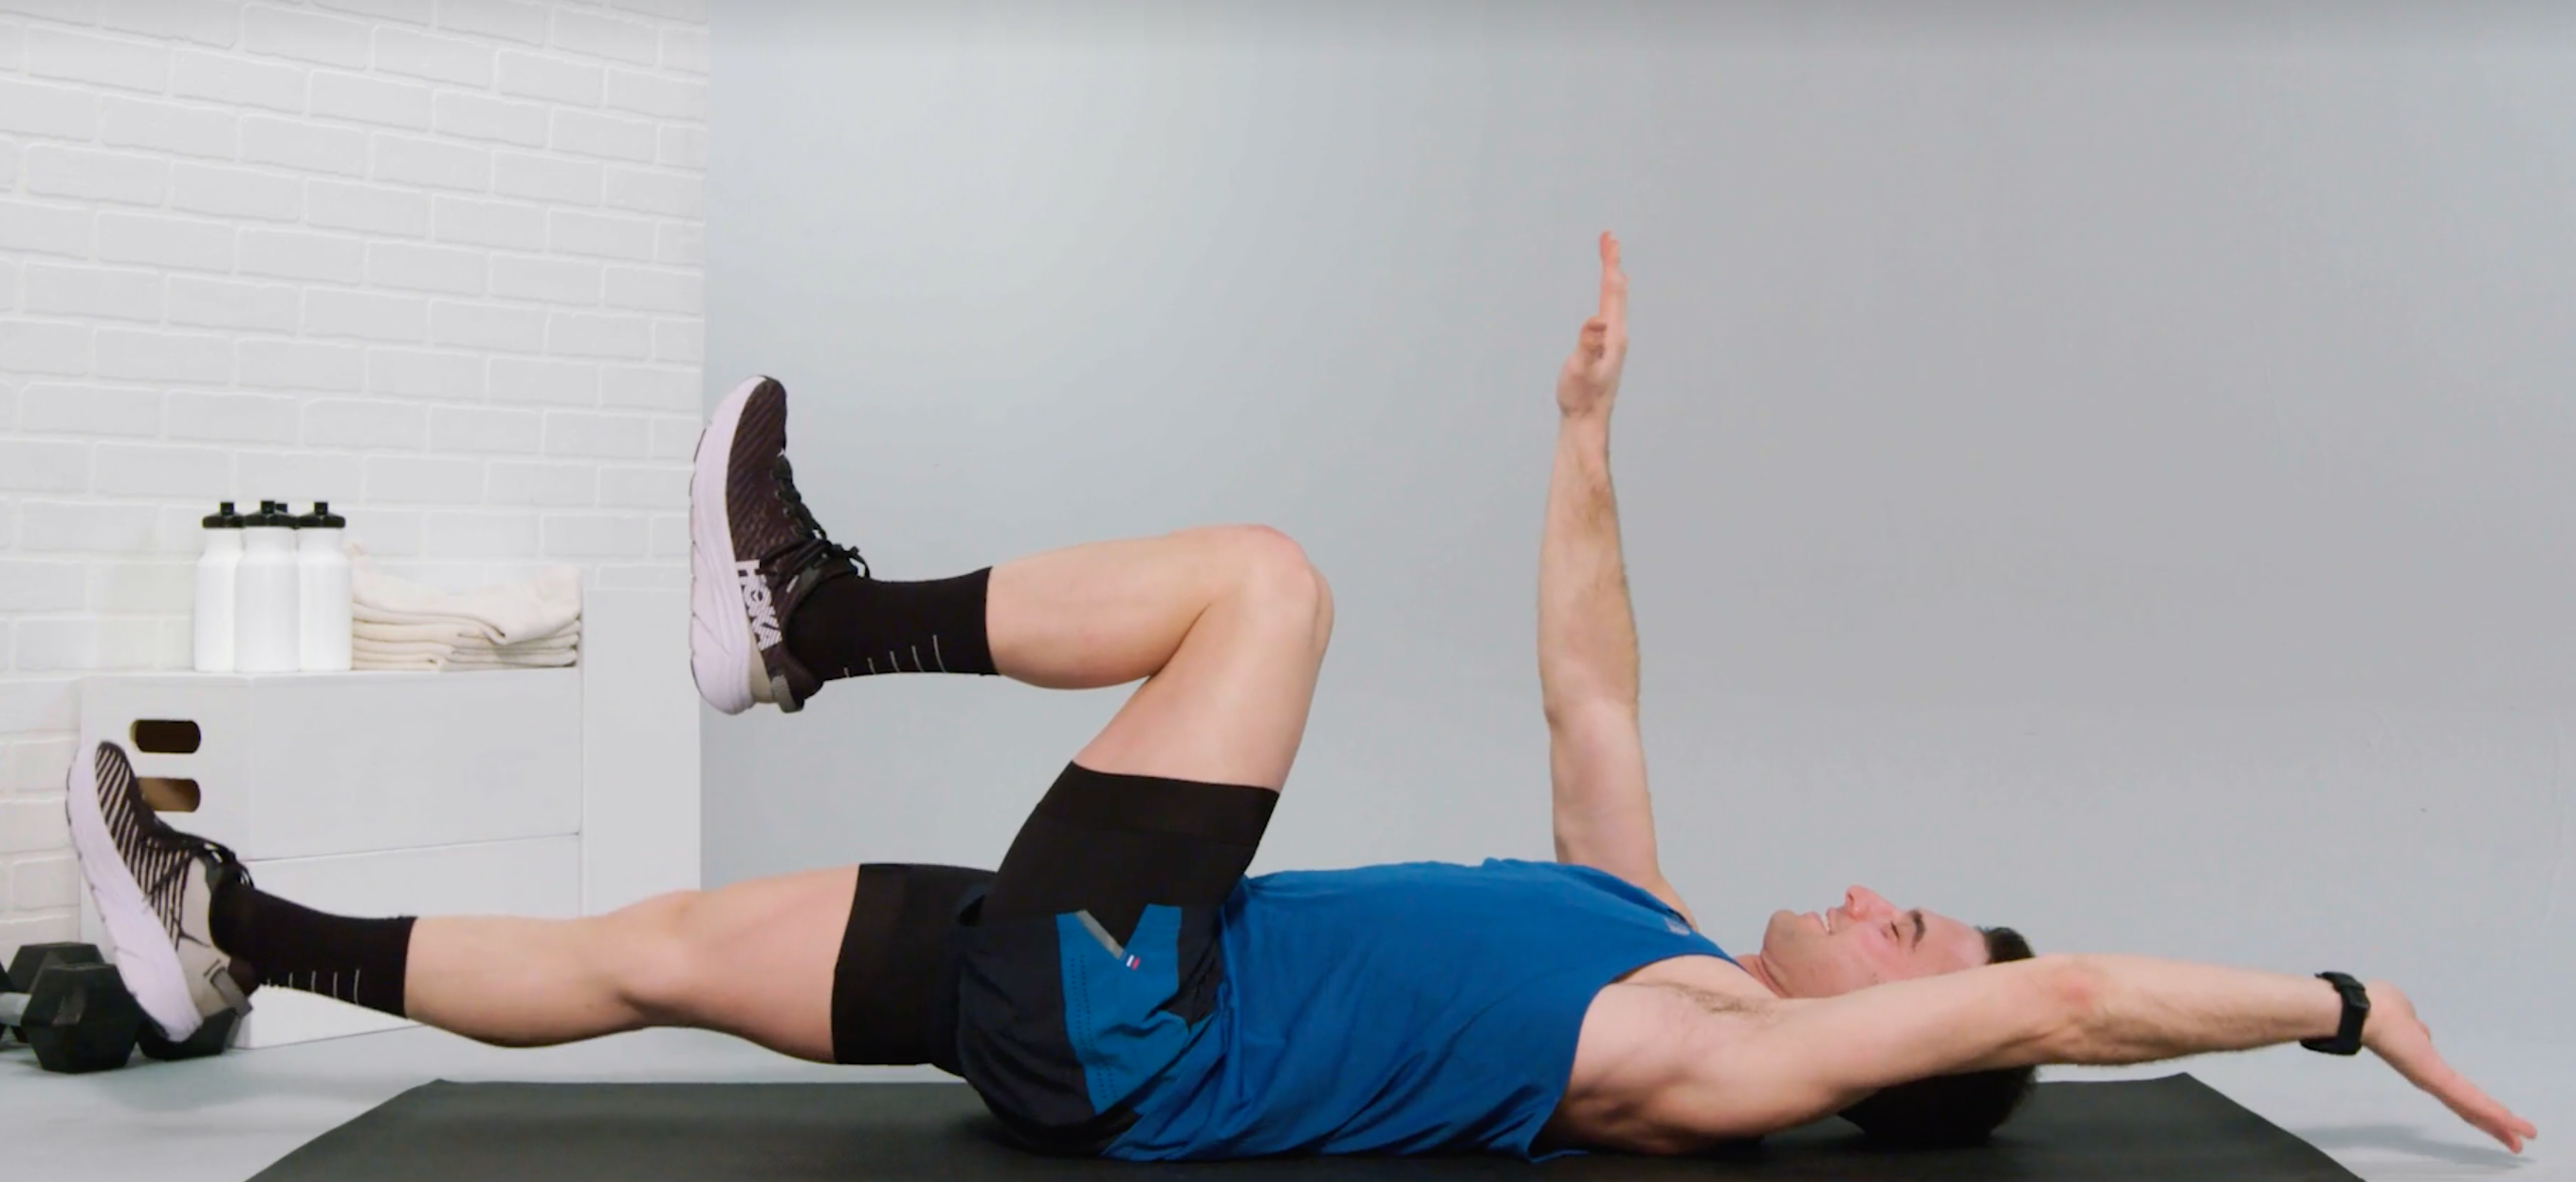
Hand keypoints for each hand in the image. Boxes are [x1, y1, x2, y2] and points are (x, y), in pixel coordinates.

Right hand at [1555, 231, 1627, 419]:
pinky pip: (1609, 314)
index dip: (1610, 263)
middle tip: (1609, 239)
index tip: (1609, 239)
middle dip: (1612, 263)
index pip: (1612, 291)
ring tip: (1610, 261)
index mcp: (1613, 336)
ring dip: (1611, 278)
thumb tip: (1598, 322)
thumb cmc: (1581, 398)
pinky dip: (1607, 297)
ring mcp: (1612, 344)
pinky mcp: (1605, 351)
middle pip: (1616, 291)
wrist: (1586, 422)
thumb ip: (1588, 345)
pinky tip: (1605, 302)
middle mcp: (1616, 336)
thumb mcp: (1580, 369)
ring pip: (1614, 302)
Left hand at [2362, 981, 2538, 1152]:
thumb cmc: (2379, 1009)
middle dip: (2493, 1123)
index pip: (2455, 1091)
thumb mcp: (2407, 1018)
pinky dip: (2492, 1112)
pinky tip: (2512, 1124)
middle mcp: (2429, 1079)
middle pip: (2466, 1107)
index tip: (2496, 1118)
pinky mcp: (2435, 1078)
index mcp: (2423, 1065)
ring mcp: (2432, 1081)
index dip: (2475, 1105)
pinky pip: (2468, 1098)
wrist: (2360, 1013)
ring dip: (2499, 1122)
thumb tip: (2421, 1032)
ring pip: (2471, 1107)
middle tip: (2517, 1142)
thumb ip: (2418, 1029)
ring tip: (2521, 1138)